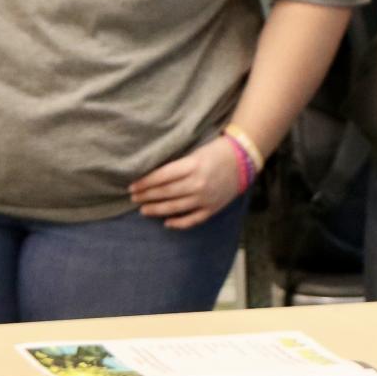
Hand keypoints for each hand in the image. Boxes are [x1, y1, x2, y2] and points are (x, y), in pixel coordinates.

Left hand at [128, 137, 244, 228]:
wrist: (243, 160)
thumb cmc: (216, 152)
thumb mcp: (195, 153)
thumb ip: (177, 166)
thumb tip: (152, 178)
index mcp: (193, 166)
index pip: (162, 177)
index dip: (145, 183)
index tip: (132, 186)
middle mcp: (198, 183)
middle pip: (165, 192)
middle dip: (146, 196)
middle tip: (133, 198)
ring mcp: (205, 198)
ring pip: (175, 207)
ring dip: (156, 209)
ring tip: (143, 209)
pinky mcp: (212, 208)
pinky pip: (192, 220)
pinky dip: (178, 223)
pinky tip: (167, 223)